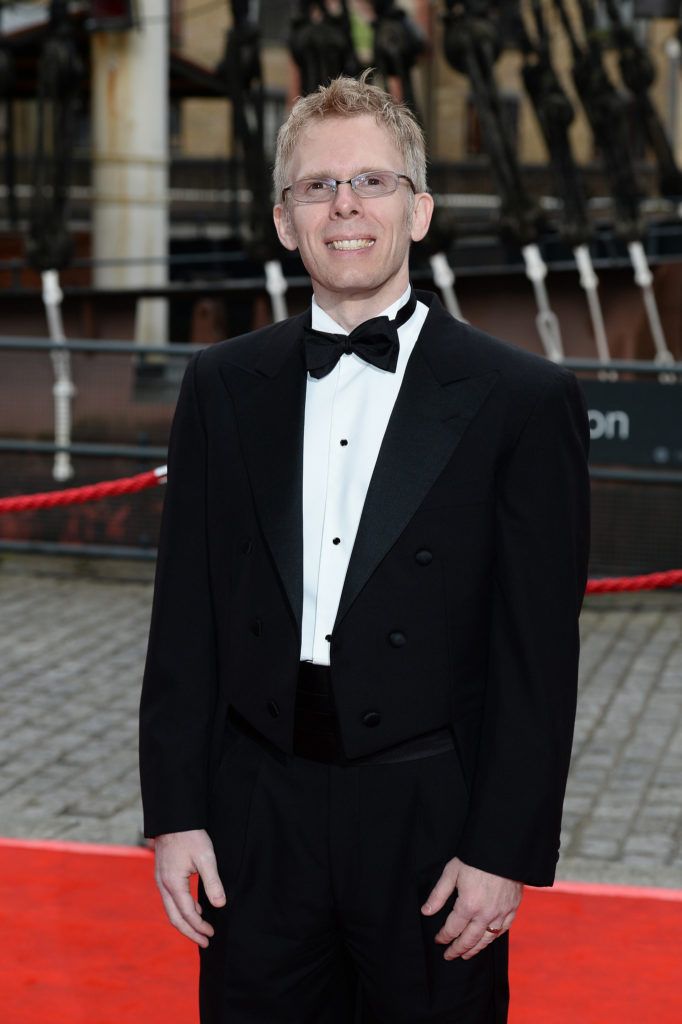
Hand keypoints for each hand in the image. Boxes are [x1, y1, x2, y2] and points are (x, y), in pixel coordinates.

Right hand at [154, 829, 225, 946]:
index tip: (212, 934)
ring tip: (201, 929)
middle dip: (190, 932)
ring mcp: (161, 880)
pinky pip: (170, 900)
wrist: (174, 818)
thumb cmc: (190, 835)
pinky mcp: (163, 875)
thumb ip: (213, 882)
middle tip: (205, 942)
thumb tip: (220, 905)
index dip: (200, 926)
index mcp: (173, 884)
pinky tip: (195, 909)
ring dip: (185, 922)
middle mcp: (163, 885)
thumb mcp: (206, 857)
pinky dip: (181, 909)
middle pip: (175, 918)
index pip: (187, 914)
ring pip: (171, 910)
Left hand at [421, 857, 522, 960]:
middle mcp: (485, 914)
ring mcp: (501, 913)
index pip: (453, 929)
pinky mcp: (512, 908)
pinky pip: (503, 930)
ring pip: (486, 939)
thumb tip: (426, 911)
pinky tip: (487, 939)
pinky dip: (493, 938)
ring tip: (466, 955)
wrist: (503, 849)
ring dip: (475, 949)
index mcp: (468, 905)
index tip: (438, 940)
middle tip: (449, 956)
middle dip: (457, 949)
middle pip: (469, 939)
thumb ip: (438, 894)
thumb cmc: (474, 857)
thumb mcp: (451, 872)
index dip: (443, 936)